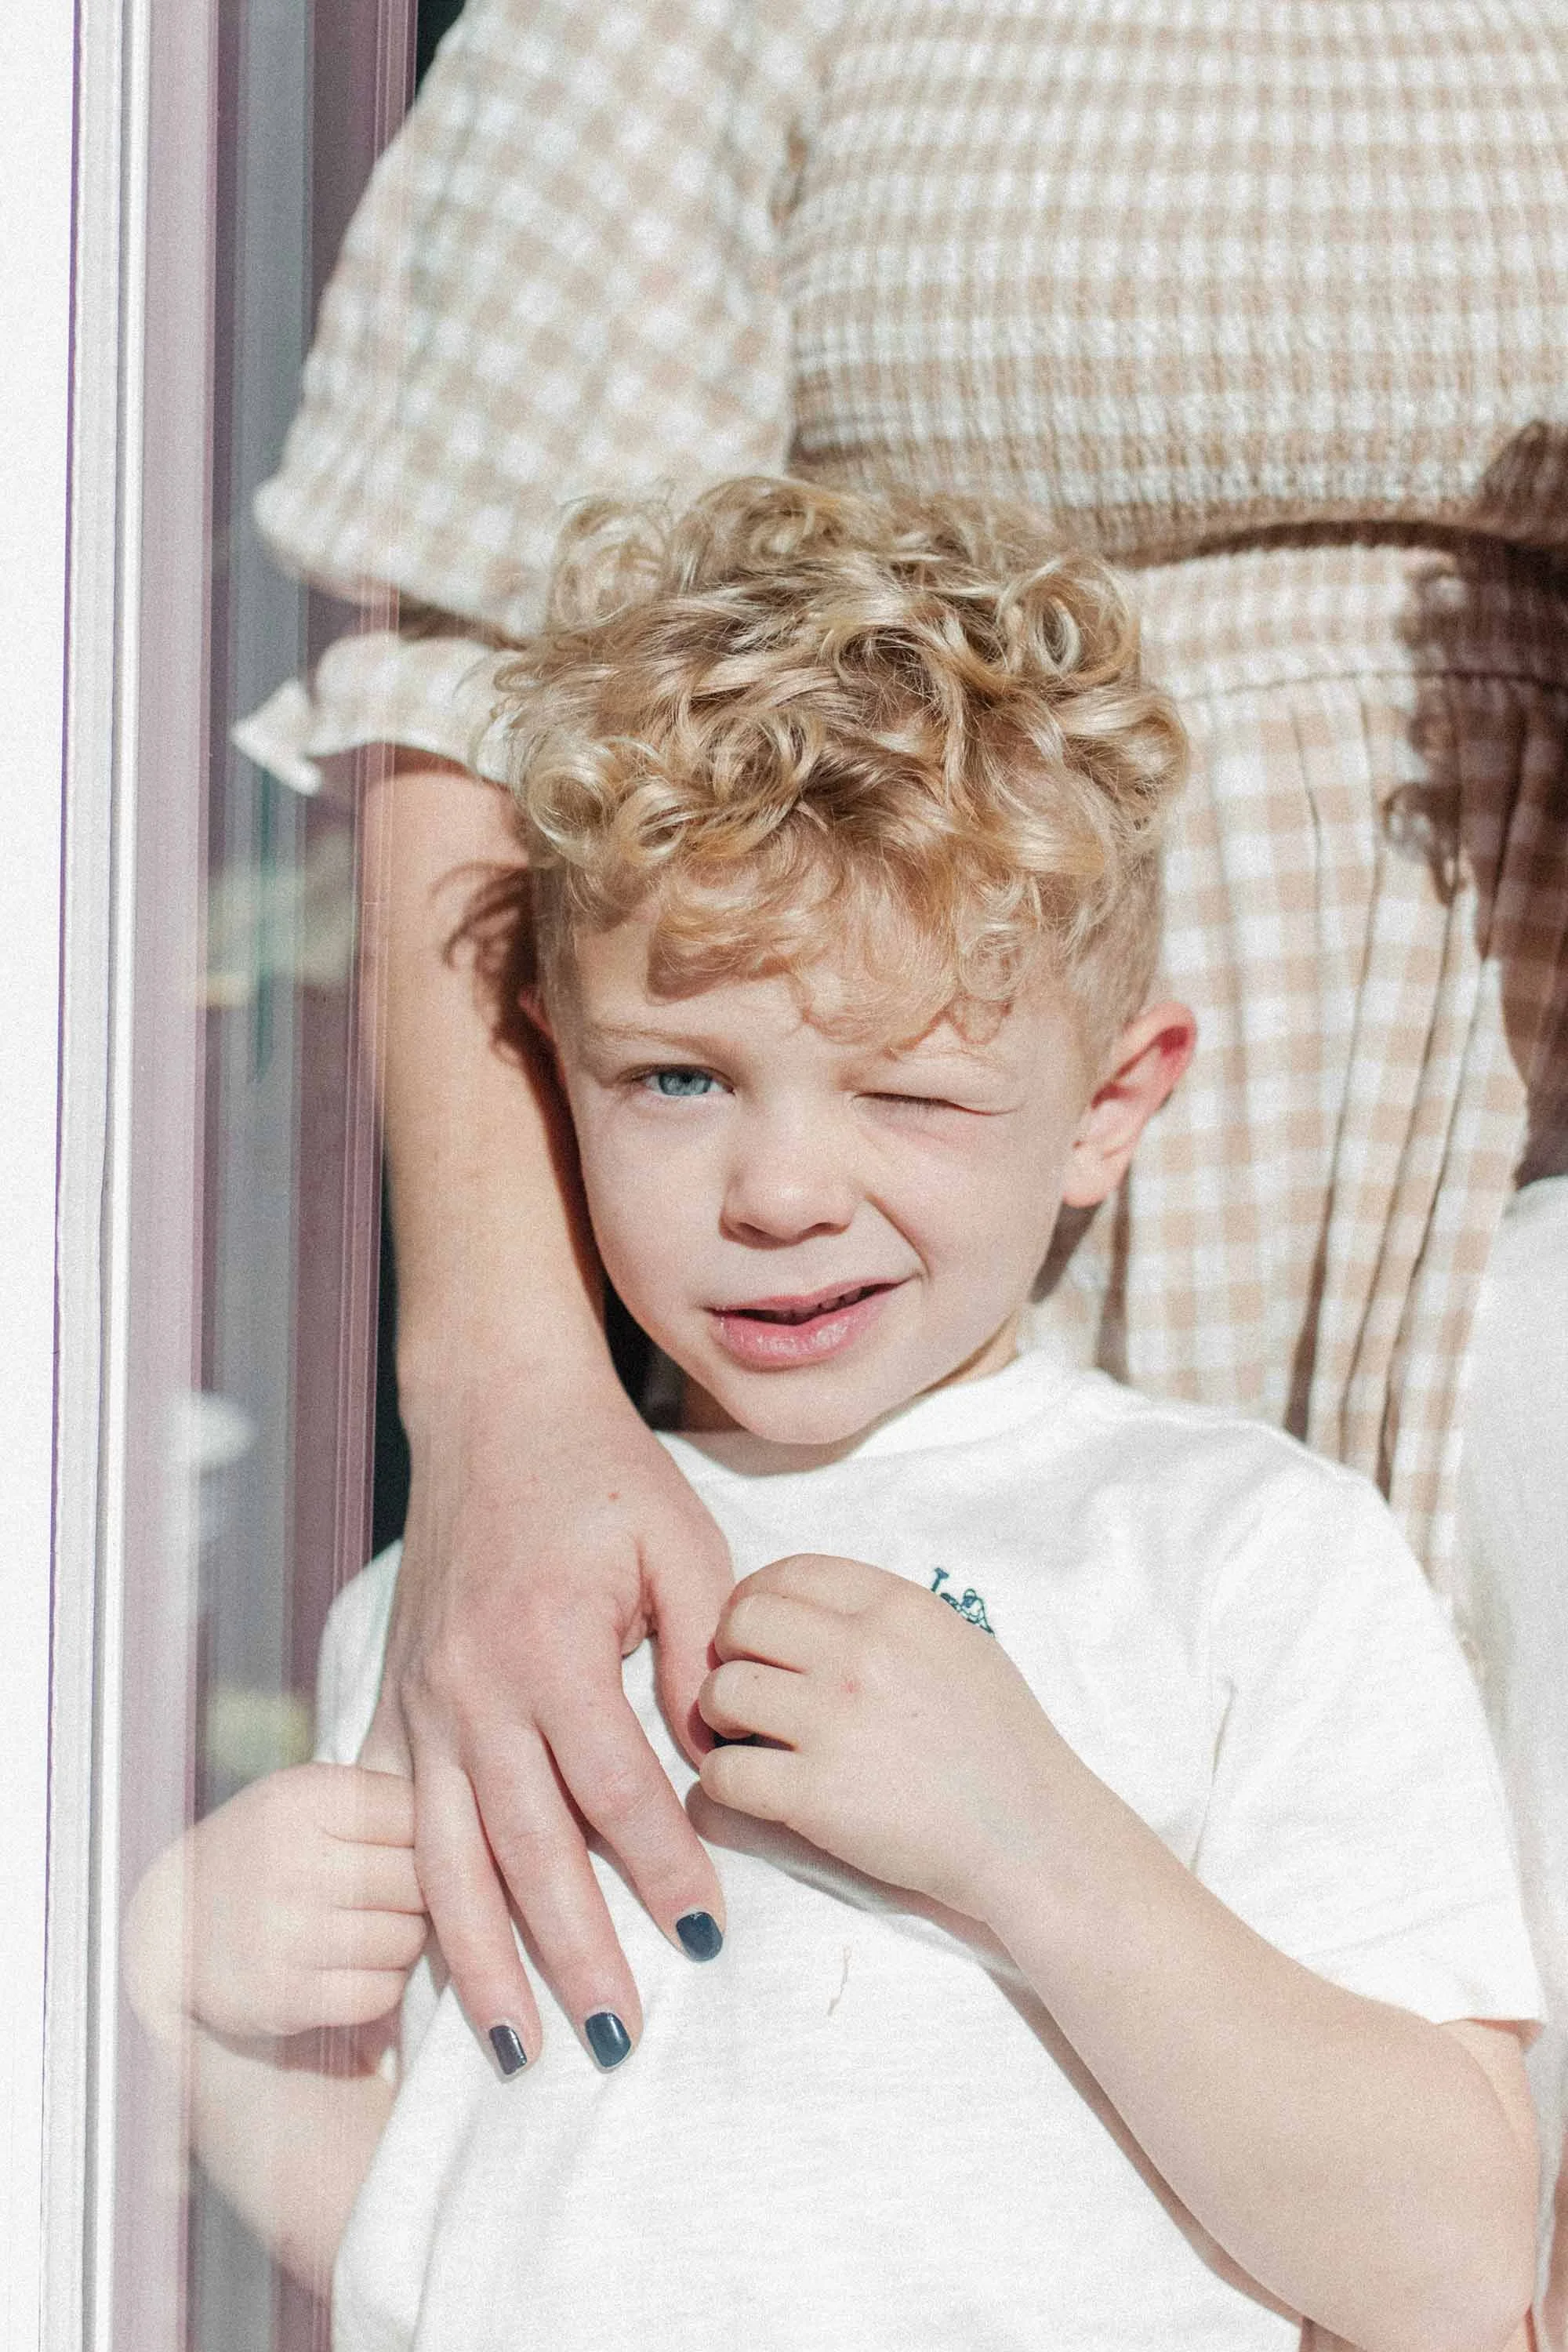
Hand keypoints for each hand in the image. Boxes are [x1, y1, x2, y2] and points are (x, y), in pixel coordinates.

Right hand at [123, 1764, 424, 2046]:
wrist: (169, 1927)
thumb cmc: (264, 1850)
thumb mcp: (304, 1798)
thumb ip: (379, 1797)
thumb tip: (478, 1826)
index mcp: (304, 1797)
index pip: (418, 1813)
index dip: (427, 1833)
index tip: (408, 1844)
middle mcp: (293, 1861)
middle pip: (420, 1879)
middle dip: (421, 1891)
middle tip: (397, 1894)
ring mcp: (286, 1933)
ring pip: (407, 1939)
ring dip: (404, 1939)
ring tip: (373, 1928)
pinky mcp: (284, 1998)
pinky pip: (380, 1993)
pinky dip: (381, 1985)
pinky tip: (356, 1967)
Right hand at [362, 1376, 733, 2068]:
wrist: (494, 1408)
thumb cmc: (601, 1473)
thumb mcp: (681, 1542)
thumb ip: (705, 1651)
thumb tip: (721, 1765)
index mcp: (552, 1646)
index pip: (617, 1791)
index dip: (665, 1872)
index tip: (710, 1938)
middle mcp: (474, 1688)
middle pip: (525, 1851)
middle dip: (573, 1955)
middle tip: (615, 2039)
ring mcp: (423, 1699)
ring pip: (445, 1857)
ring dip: (479, 1959)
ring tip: (520, 2042)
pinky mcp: (397, 1699)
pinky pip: (397, 1819)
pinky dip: (415, 1897)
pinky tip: (428, 1965)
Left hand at [696, 1553, 1070, 1920]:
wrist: (1032, 1837)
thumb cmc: (1001, 1742)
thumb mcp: (958, 1643)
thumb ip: (886, 1617)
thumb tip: (812, 1607)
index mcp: (897, 1609)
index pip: (790, 1572)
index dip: (757, 1599)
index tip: (756, 1633)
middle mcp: (862, 1653)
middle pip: (742, 1622)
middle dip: (730, 1652)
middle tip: (748, 1688)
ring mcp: (835, 1723)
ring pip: (721, 1691)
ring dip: (721, 1717)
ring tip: (747, 1738)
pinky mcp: (815, 1796)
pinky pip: (724, 1774)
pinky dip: (724, 1783)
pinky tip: (754, 1788)